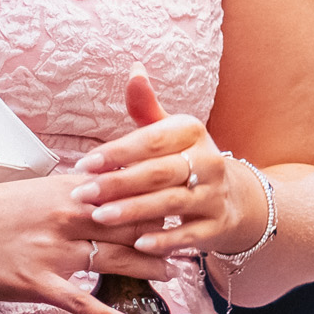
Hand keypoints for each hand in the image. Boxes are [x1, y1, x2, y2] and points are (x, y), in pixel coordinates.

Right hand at [0, 173, 173, 313]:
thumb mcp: (32, 192)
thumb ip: (68, 193)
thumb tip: (96, 190)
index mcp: (68, 189)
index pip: (127, 190)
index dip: (158, 197)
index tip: (183, 200)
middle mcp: (68, 216)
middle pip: (132, 223)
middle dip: (165, 232)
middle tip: (193, 238)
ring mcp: (54, 251)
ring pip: (117, 259)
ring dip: (151, 267)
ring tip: (175, 273)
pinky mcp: (37, 283)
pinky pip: (83, 304)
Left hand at [70, 65, 259, 259]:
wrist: (232, 195)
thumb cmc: (186, 159)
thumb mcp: (170, 131)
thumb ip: (146, 107)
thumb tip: (134, 69)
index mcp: (192, 132)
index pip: (151, 140)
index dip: (116, 152)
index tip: (83, 164)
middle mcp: (208, 160)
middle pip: (158, 172)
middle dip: (117, 184)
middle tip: (82, 193)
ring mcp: (214, 194)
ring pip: (171, 202)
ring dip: (133, 211)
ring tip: (99, 216)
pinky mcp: (217, 224)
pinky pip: (189, 235)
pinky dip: (164, 240)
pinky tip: (137, 244)